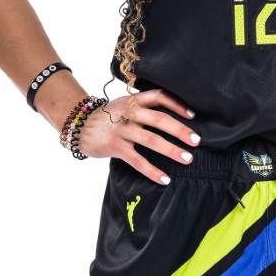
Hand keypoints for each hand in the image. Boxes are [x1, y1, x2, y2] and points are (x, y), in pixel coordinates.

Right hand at [75, 88, 200, 183]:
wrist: (79, 125)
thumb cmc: (108, 116)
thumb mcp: (125, 105)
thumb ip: (144, 108)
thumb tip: (173, 118)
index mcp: (134, 100)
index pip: (159, 96)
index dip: (177, 104)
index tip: (192, 115)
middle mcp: (129, 113)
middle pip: (159, 119)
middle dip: (180, 130)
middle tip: (196, 140)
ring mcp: (122, 130)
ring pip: (151, 140)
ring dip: (171, 150)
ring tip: (187, 159)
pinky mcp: (115, 147)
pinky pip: (137, 160)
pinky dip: (152, 170)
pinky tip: (164, 179)